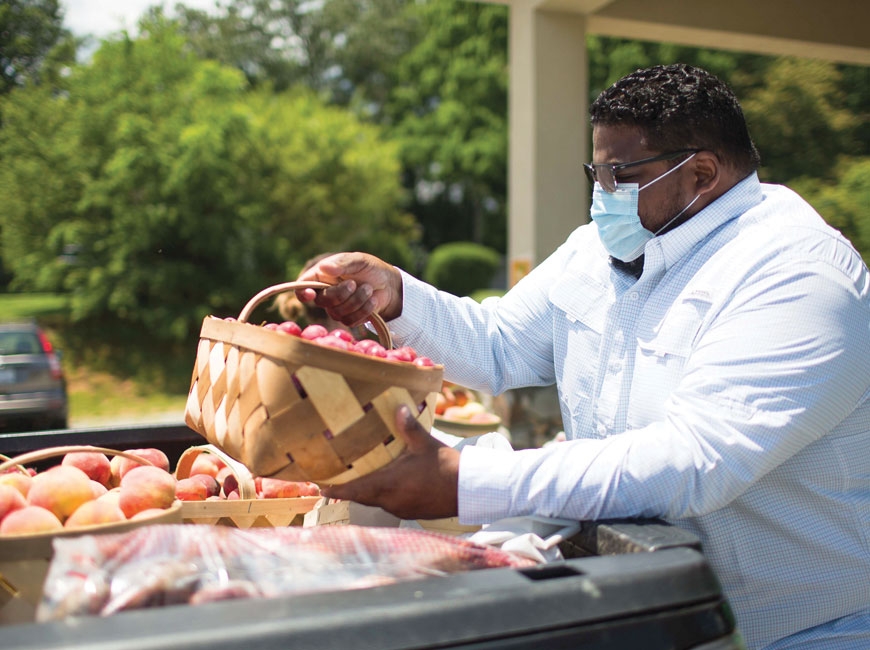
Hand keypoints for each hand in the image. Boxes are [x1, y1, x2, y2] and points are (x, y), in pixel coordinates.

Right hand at [296, 252, 402, 326]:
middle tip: (355, 283)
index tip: (311, 294)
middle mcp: (325, 294)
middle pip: (322, 301)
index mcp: (321, 277)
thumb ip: (342, 263)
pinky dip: (364, 310)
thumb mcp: (358, 260)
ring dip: (357, 300)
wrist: (389, 284)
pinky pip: (350, 321)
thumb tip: (324, 268)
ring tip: (368, 289)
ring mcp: (336, 309)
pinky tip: (372, 300)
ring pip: (337, 312)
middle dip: (341, 293)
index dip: (303, 293)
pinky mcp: (349, 319)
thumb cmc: (370, 268)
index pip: (302, 288)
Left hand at [321, 406, 459, 519]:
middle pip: (362, 497)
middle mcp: (391, 500)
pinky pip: (390, 504)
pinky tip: (387, 484)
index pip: (355, 490)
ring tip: (359, 479)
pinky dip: (384, 495)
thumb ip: (409, 427)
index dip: (336, 490)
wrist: (468, 490)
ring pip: (376, 501)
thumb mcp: (425, 444)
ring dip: (367, 492)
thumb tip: (399, 408)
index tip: (320, 488)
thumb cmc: (446, 467)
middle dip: (349, 489)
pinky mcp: (411, 511)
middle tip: (334, 480)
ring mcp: (401, 508)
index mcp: (389, 484)